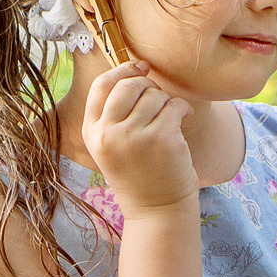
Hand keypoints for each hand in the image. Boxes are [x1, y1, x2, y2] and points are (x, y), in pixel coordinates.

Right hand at [82, 60, 195, 216]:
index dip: (122, 70)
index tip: (140, 67)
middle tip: (159, 101)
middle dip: (148, 86)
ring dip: (167, 101)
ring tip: (170, 118)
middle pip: (128, 85)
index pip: (101, 85)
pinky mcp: (161, 139)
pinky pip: (174, 106)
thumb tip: (138, 67)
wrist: (156, 208)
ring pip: (154, 95)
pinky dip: (182, 109)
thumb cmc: (139, 172)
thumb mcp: (113, 144)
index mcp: (92, 132)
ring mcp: (134, 137)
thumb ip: (115, 112)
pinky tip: (183, 119)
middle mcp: (108, 134)